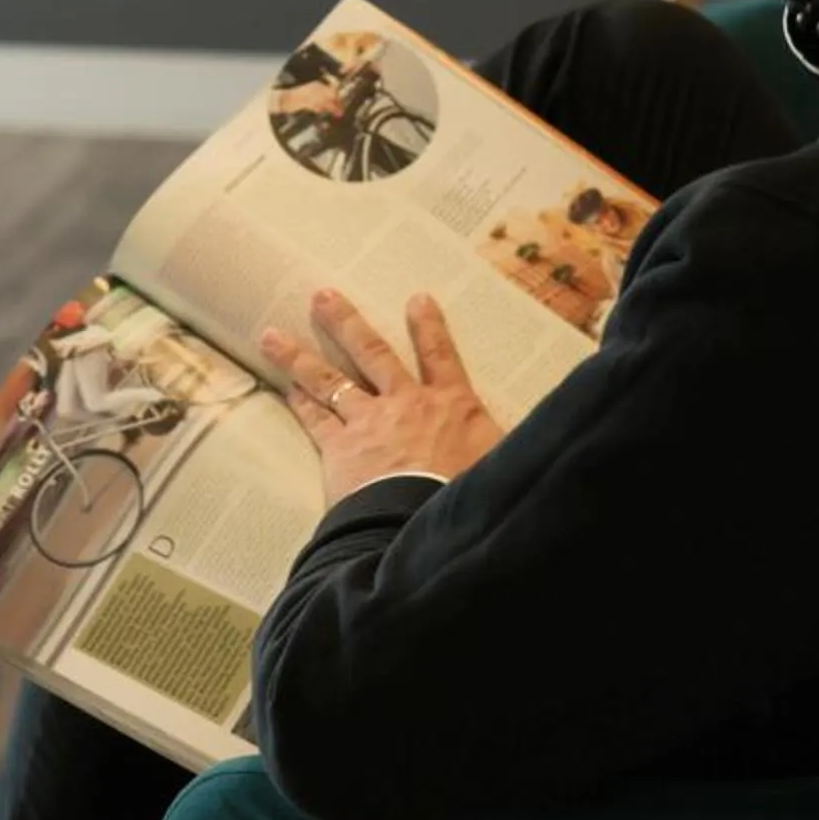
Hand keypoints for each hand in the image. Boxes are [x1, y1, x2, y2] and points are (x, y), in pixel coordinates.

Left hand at [262, 288, 503, 507]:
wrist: (427, 523)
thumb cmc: (471, 495)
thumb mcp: (507, 462)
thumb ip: (513, 443)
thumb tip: (546, 432)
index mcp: (452, 405)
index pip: (441, 356)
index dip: (429, 327)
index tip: (417, 298)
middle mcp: (406, 404)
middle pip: (372, 354)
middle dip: (346, 323)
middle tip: (321, 296)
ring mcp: (369, 424)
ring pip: (330, 381)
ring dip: (300, 356)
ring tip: (272, 334)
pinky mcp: (342, 450)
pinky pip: (316, 420)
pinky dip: (301, 402)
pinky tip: (286, 387)